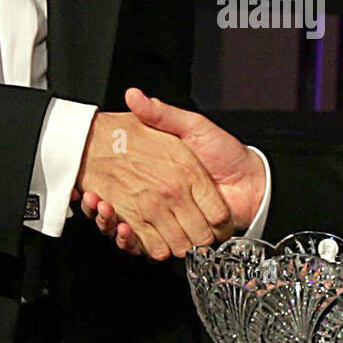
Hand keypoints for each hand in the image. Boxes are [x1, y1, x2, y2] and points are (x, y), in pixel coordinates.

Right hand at [83, 88, 266, 255]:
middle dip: (102, 210)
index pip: (121, 181)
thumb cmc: (225, 152)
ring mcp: (167, 219)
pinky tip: (124, 229)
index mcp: (161, 174)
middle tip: (91, 199)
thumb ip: (163, 115)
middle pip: (118, 211)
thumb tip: (134, 96)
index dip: (102, 185)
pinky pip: (148, 247)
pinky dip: (133, 243)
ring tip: (104, 211)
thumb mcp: (192, 126)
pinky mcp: (177, 236)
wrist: (253, 182)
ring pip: (128, 231)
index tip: (89, 181)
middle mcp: (161, 200)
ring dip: (112, 225)